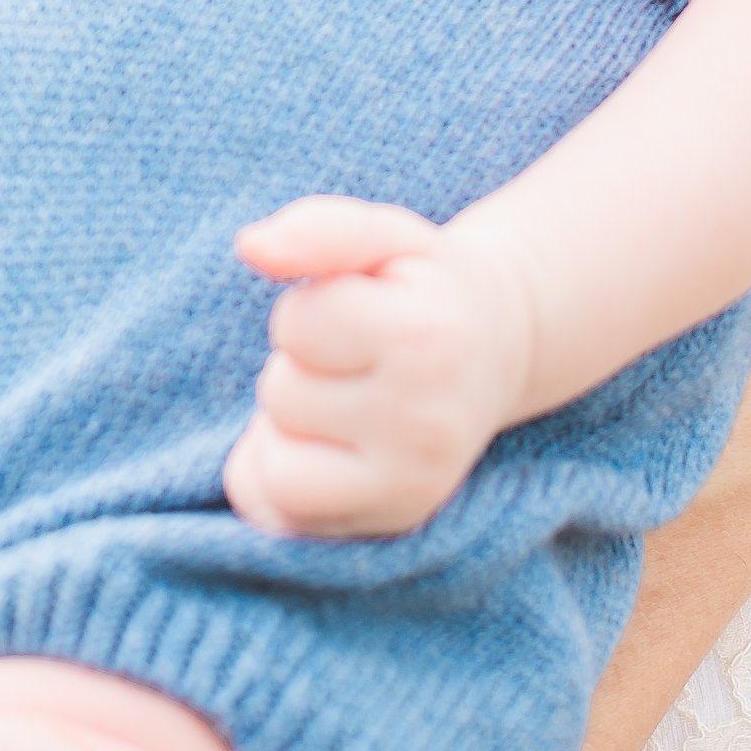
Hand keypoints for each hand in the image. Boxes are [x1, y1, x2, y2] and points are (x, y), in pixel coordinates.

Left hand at [223, 199, 530, 539]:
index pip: (297, 325)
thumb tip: (250, 247)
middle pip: (282, 394)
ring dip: (289, 426)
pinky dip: (280, 481)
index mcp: (427, 339)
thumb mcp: (385, 236)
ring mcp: (414, 486)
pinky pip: (283, 516)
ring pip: (275, 466)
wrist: (500, 347)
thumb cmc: (426, 285)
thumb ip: (319, 229)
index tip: (358, 307)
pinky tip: (324, 447)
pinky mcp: (394, 521)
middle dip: (301, 367)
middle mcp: (427, 425)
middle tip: (356, 358)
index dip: (312, 307)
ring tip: (342, 400)